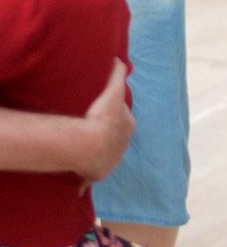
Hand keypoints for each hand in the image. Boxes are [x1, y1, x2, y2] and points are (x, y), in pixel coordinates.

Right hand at [76, 59, 134, 186]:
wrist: (90, 144)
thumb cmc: (103, 116)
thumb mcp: (113, 90)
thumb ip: (117, 73)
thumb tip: (119, 59)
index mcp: (128, 126)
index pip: (122, 119)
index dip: (112, 116)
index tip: (101, 115)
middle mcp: (122, 145)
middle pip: (114, 138)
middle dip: (107, 136)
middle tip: (91, 133)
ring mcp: (111, 160)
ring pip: (104, 157)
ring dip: (97, 156)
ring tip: (85, 153)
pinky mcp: (97, 173)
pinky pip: (90, 177)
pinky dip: (85, 180)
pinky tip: (79, 186)